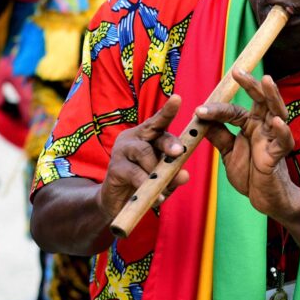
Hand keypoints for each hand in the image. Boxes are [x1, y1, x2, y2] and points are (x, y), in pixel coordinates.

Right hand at [98, 95, 189, 219]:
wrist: (116, 202)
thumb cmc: (144, 183)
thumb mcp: (163, 178)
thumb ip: (173, 175)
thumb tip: (185, 175)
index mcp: (148, 135)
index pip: (159, 120)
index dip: (168, 110)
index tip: (177, 98)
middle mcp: (134, 137)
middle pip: (155, 133)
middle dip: (169, 143)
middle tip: (178, 152)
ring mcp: (122, 151)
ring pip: (143, 152)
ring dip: (156, 169)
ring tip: (164, 185)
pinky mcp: (115, 168)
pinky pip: (134, 173)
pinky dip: (147, 184)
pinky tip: (157, 198)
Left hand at [196, 69, 299, 221]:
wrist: (265, 199)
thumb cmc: (250, 174)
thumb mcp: (228, 152)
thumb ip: (218, 135)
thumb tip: (201, 119)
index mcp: (250, 124)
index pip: (233, 110)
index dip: (216, 109)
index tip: (199, 111)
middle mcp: (263, 127)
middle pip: (260, 100)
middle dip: (251, 85)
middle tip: (238, 71)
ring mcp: (273, 139)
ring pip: (277, 112)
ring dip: (272, 96)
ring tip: (267, 80)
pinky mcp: (279, 155)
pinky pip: (283, 141)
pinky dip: (282, 132)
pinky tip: (278, 123)